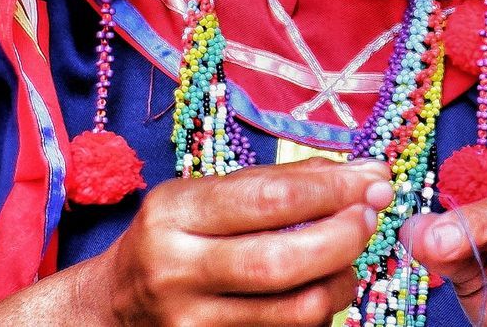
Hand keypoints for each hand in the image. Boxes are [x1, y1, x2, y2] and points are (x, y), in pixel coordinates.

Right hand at [96, 158, 393, 326]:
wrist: (114, 307)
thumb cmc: (170, 239)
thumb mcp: (203, 196)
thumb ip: (273, 183)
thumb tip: (358, 174)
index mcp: (173, 212)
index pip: (266, 199)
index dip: (330, 190)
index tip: (372, 179)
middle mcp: (177, 268)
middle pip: (282, 261)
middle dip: (343, 236)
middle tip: (372, 216)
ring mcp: (192, 323)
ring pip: (294, 310)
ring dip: (340, 279)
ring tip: (350, 256)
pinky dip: (318, 311)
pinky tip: (322, 287)